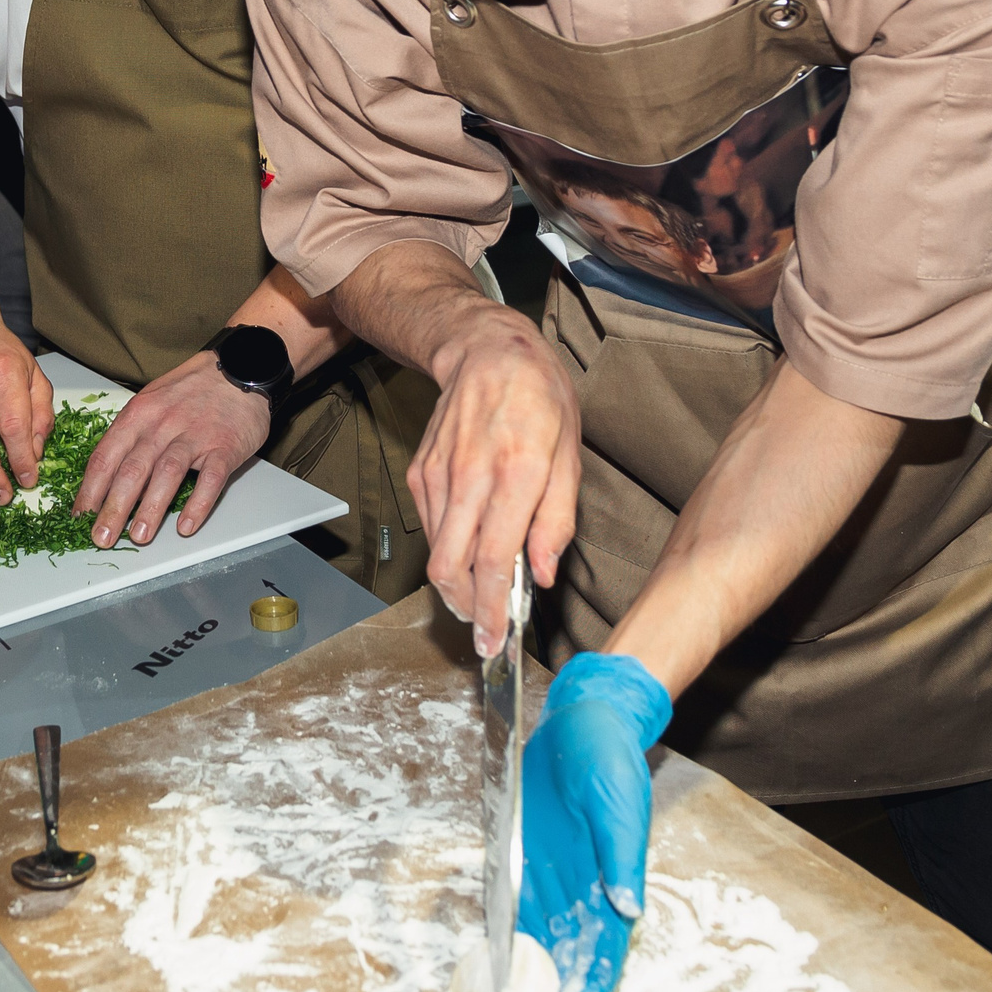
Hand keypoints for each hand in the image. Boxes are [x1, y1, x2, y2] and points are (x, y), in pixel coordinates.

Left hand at [70, 350, 271, 546]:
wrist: (240, 368)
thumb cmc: (191, 389)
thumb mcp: (151, 400)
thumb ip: (129, 434)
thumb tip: (102, 475)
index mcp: (139, 414)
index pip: (106, 456)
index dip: (90, 489)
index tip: (80, 516)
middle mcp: (163, 424)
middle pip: (132, 470)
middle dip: (113, 508)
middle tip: (102, 537)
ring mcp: (196, 435)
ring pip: (168, 474)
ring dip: (151, 508)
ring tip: (139, 536)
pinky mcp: (226, 447)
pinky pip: (210, 479)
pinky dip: (198, 504)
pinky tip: (186, 525)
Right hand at [412, 307, 581, 655]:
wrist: (488, 351)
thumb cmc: (539, 399)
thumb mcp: (570, 455)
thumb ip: (557, 520)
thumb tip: (542, 574)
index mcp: (516, 472)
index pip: (493, 560)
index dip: (491, 610)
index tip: (495, 640)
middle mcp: (470, 475)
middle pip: (451, 567)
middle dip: (465, 611)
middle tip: (484, 632)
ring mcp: (438, 475)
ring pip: (436, 553)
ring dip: (456, 585)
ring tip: (482, 597)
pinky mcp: (421, 473)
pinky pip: (430, 529)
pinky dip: (448, 551)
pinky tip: (470, 551)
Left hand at [496, 652, 672, 991]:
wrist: (580, 724)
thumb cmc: (609, 761)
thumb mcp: (620, 803)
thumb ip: (622, 856)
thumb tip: (628, 908)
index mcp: (611, 894)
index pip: (595, 969)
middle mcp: (581, 903)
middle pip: (562, 980)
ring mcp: (550, 892)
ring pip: (535, 965)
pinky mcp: (522, 873)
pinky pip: (510, 928)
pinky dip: (499, 967)